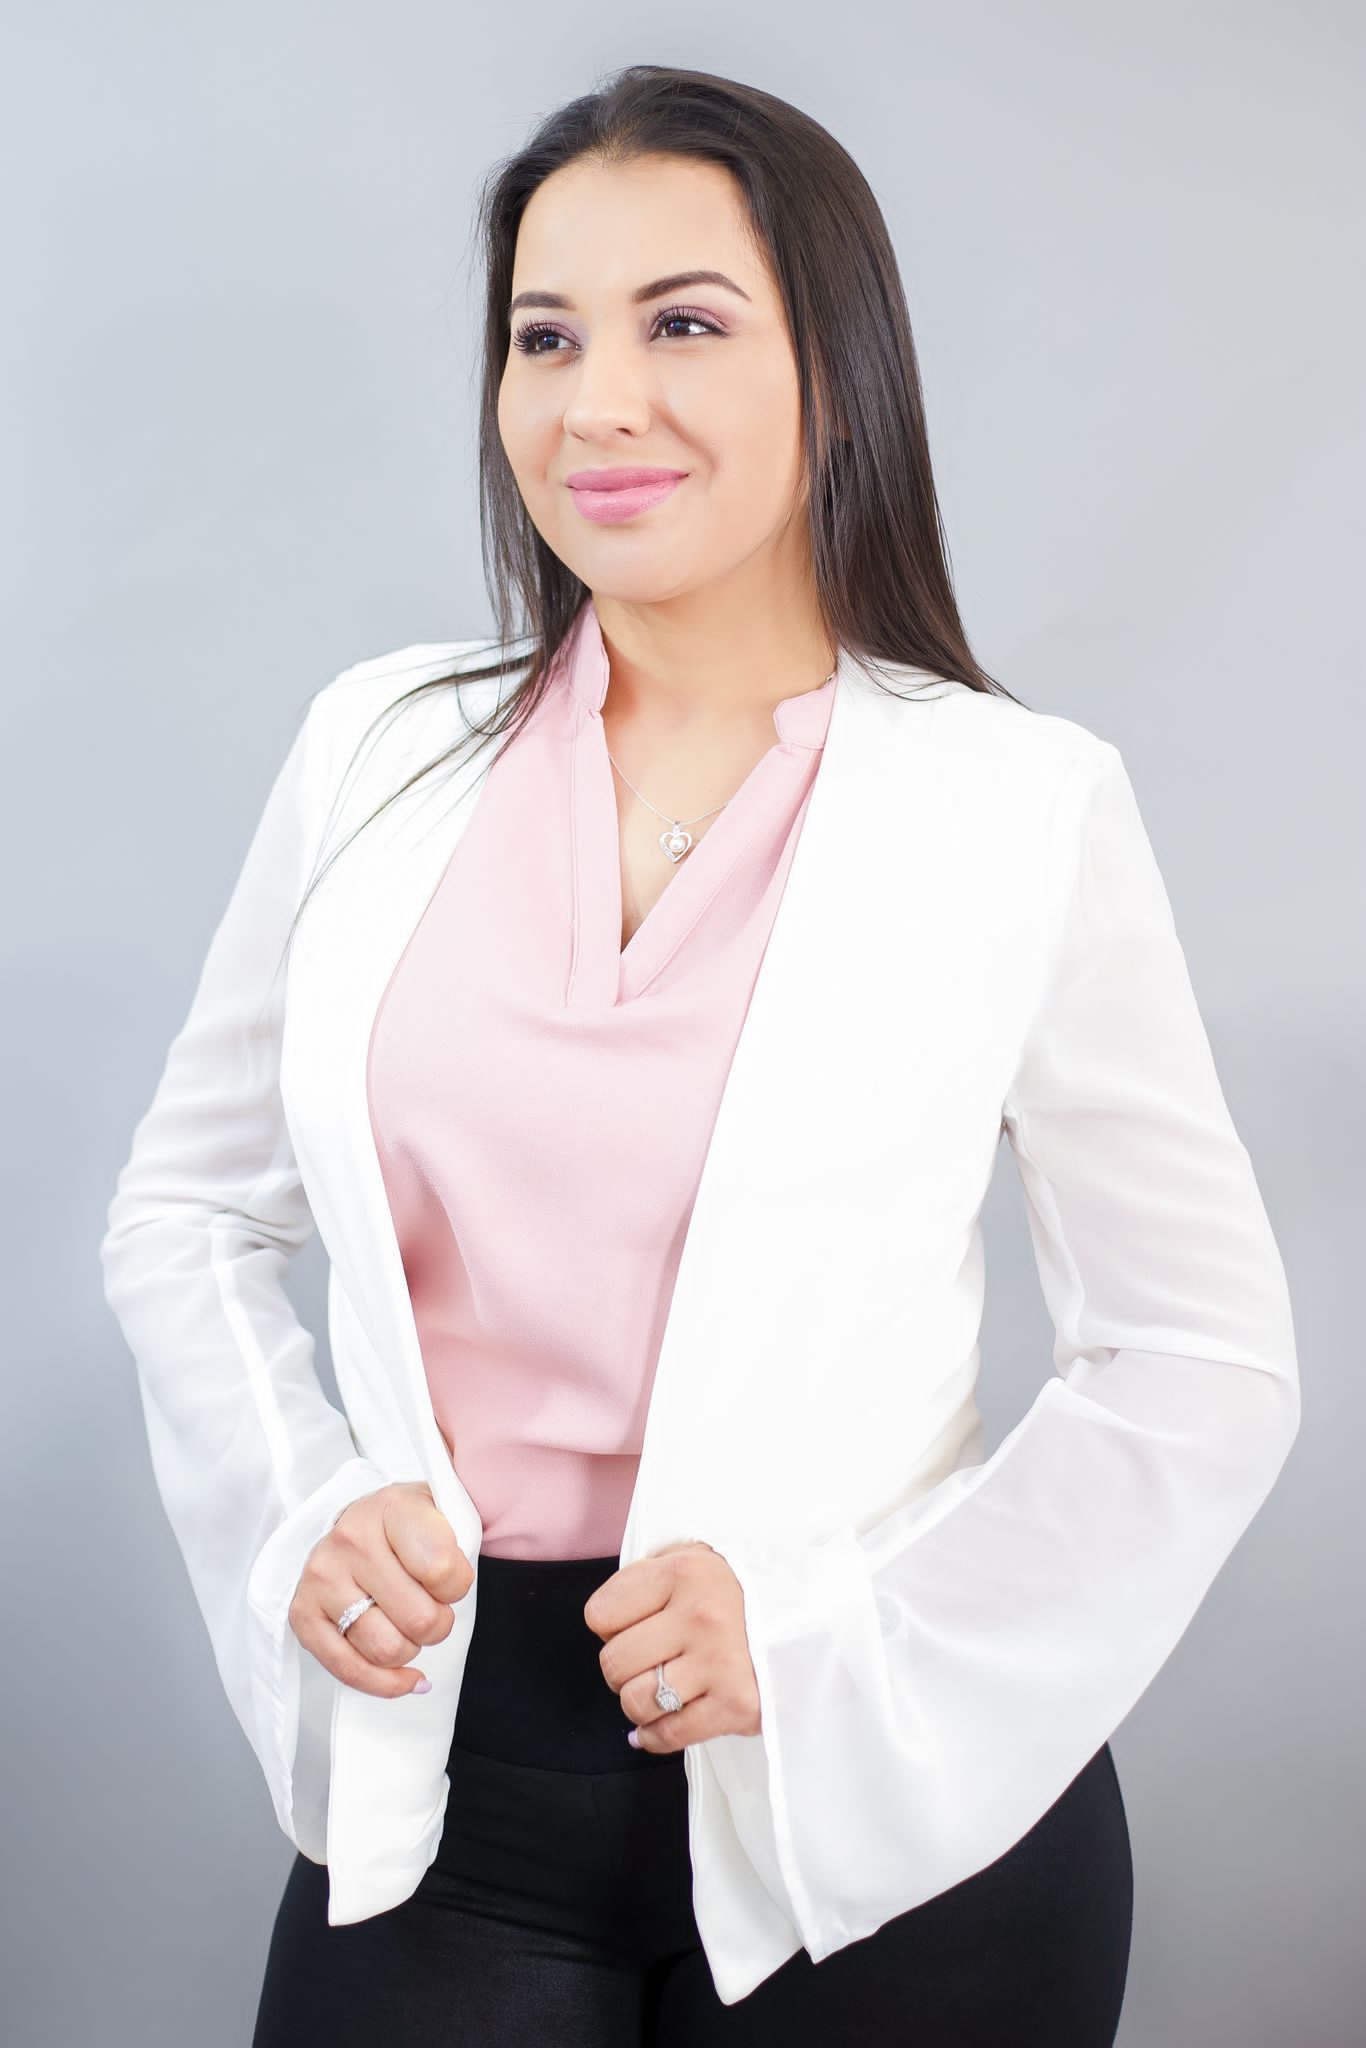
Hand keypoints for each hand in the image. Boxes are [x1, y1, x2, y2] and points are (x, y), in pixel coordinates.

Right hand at [288, 1480, 473, 1697]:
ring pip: (387, 1649)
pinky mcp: (303, 1613)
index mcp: (393, 1507)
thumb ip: (464, 1536)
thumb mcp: (444, 1510)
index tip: (451, 1580)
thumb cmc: (409, 1524)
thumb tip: (465, 1573)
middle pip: (419, 1619)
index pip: (442, 1570)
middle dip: (438, 1624)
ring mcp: (322, 1577)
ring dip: (411, 1649)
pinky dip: (385, 1683)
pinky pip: (348, 1670)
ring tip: (409, 1627)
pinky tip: (406, 1676)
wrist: (362, 1520)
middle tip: (434, 1608)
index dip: (458, 1586)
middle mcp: (351, 1539)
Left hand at [582, 1541, 760, 1752]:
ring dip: (641, 1702)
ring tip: (661, 1688)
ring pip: (636, 1701)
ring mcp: (720, 1663)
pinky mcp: (738, 1705)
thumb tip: (605, 1619)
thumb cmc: (744, 1588)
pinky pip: (669, 1735)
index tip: (632, 1626)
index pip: (599, 1614)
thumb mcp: (698, 1557)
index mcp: (685, 1572)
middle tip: (648, 1662)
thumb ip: (650, 1575)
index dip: (610, 1625)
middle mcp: (701, 1616)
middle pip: (614, 1663)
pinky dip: (654, 1736)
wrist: (815, 1615)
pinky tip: (659, 1724)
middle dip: (623, 1668)